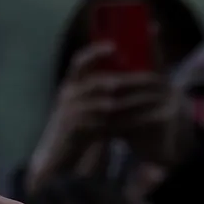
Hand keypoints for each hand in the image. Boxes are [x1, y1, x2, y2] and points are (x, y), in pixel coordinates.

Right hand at [28, 45, 183, 184]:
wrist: (55, 156)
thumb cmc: (73, 130)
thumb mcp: (82, 106)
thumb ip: (97, 92)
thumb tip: (122, 78)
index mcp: (70, 85)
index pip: (80, 62)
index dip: (95, 52)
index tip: (113, 46)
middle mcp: (68, 94)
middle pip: (101, 82)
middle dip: (128, 81)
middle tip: (149, 80)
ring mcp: (70, 112)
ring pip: (105, 102)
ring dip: (128, 102)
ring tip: (147, 101)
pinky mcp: (75, 129)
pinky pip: (102, 122)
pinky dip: (119, 122)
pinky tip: (134, 122)